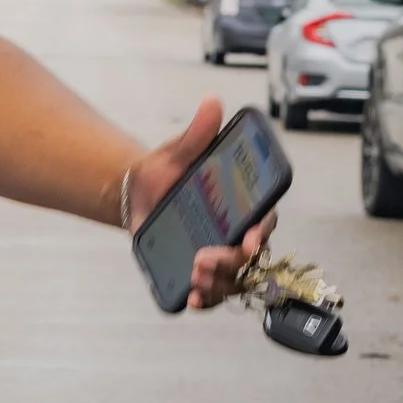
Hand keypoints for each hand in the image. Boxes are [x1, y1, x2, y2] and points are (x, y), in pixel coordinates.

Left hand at [126, 96, 274, 309]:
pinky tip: (192, 300)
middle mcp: (237, 232)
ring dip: (219, 283)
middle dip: (231, 261)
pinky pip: (213, 292)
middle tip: (204, 257)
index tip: (250, 237)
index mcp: (241, 203)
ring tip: (195, 275)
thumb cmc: (166, 172)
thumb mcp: (177, 152)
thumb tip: (212, 102)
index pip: (264, 219)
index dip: (262, 231)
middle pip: (249, 255)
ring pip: (234, 278)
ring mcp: (222, 255)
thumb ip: (196, 134)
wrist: (138, 195)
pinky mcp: (203, 272)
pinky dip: (206, 299)